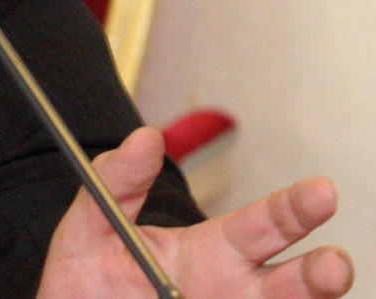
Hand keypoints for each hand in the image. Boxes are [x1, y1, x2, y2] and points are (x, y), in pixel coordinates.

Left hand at [39, 127, 353, 297]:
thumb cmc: (84, 276)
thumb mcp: (91, 222)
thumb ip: (117, 181)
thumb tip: (146, 136)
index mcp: (210, 252)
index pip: (263, 224)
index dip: (294, 208)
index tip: (322, 190)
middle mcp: (232, 291)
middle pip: (291, 283)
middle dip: (319, 274)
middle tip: (335, 264)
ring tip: (325, 282)